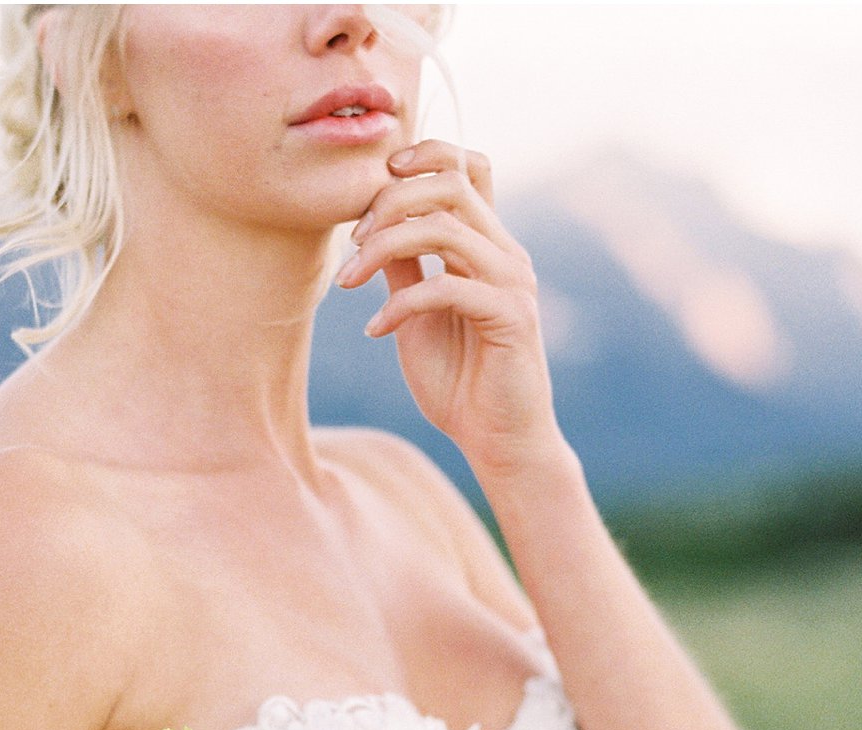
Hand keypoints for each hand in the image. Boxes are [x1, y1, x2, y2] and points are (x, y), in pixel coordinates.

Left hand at [337, 140, 564, 481]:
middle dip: (390, 200)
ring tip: (350, 281)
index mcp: (486, 244)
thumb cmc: (458, 380)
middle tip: (353, 241)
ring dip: (383, 247)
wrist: (498, 441)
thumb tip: (370, 224)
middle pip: (451, 183)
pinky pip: (446, 287)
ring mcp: (511, 282)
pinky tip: (375, 331)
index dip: (421, 157)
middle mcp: (505, 252)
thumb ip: (402, 266)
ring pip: (444, 227)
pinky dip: (400, 304)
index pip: (466, 166)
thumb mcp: (416, 312)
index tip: (371, 189)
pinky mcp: (510, 317)